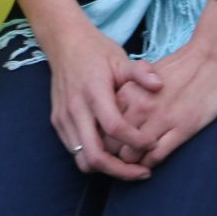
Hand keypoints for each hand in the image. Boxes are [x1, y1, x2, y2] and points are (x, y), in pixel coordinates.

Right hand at [35, 14, 161, 180]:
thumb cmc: (96, 51)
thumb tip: (159, 85)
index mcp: (93, 92)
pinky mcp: (57, 123)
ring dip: (107, 168)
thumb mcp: (120, 58)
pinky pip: (75, 151)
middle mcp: (75, 109)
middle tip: (142, 172)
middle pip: (95, 156)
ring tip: (129, 166)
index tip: (153, 143)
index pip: (114, 127)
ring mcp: (63, 118)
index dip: (136, 140)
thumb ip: (140, 72)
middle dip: (121, 170)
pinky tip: (112, 152)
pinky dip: (94, 158)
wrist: (64, 43)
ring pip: (83, 160)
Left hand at [115, 7, 216, 166]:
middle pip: (111, 143)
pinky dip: (151, 163)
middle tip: (120, 157)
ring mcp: (160, 119)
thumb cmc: (180, 67)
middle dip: (113, 154)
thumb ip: (130, 94)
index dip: (103, 137)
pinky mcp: (181, 129)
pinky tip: (153, 160)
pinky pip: (155, 156)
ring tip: (136, 162)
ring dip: (132, 162)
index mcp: (128, 91)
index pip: (102, 123)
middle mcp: (140, 106)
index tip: (109, 142)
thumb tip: (115, 113)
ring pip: (130, 155)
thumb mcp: (146, 76)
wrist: (212, 58)